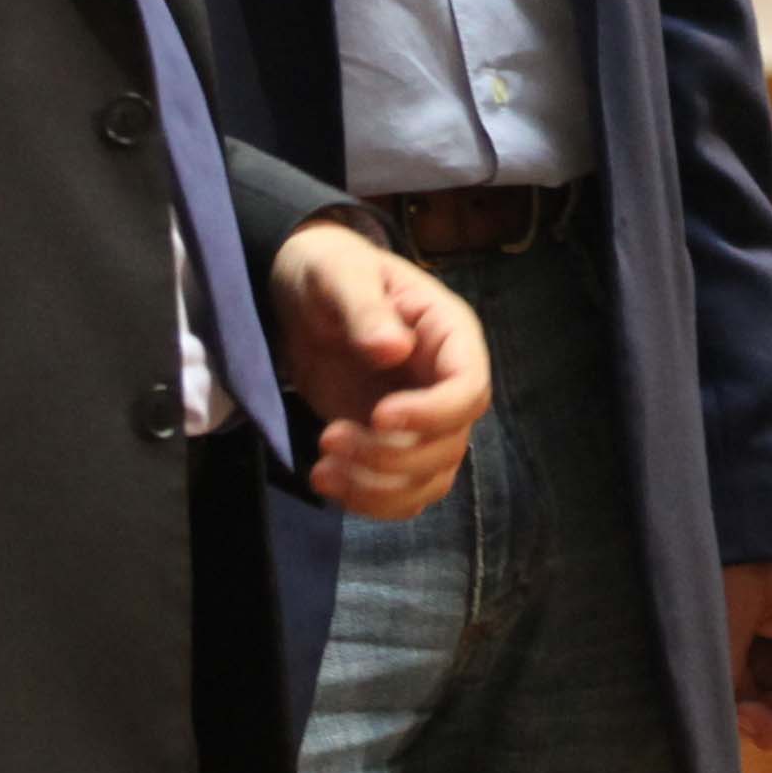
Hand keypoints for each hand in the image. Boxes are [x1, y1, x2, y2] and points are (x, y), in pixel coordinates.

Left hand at [268, 223, 487, 518]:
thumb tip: (394, 348)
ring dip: (378, 488)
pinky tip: (327, 481)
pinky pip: (403, 492)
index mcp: (449, 336)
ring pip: (430, 477)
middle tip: (329, 439)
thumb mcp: (339, 275)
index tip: (379, 416)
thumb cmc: (329, 272)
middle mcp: (446, 384)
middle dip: (391, 456)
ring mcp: (422, 420)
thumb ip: (365, 307)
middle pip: (450, 443)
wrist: (302, 297)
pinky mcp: (393, 445)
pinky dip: (370, 501)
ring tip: (322, 471)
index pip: (469, 388)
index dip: (434, 412)